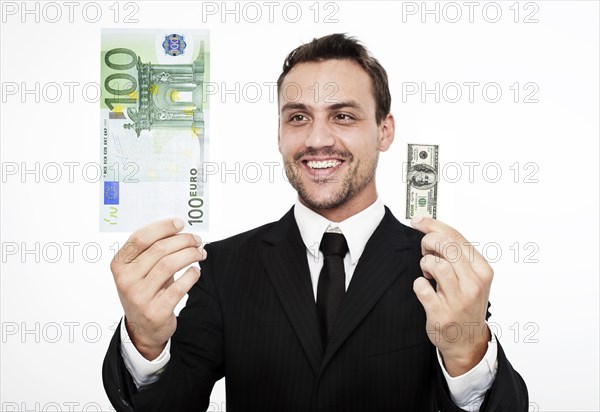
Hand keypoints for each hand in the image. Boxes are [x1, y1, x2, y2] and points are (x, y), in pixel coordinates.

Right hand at [111, 218, 205, 359]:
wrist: (143, 329)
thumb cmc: (145, 290)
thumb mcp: (140, 270)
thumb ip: (152, 250)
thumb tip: (178, 227)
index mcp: (119, 265)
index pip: (140, 237)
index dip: (163, 227)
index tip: (180, 222)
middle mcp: (126, 280)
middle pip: (159, 249)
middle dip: (183, 240)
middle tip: (197, 240)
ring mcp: (139, 297)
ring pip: (170, 264)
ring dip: (190, 254)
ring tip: (200, 252)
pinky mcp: (156, 311)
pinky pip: (180, 287)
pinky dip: (192, 275)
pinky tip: (196, 271)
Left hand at [411, 216, 492, 376]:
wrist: (467, 341)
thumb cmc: (466, 304)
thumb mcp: (471, 277)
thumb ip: (457, 254)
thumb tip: (430, 227)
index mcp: (482, 271)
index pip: (457, 237)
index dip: (434, 225)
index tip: (419, 221)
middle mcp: (473, 284)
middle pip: (446, 246)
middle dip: (428, 242)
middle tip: (425, 251)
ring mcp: (458, 300)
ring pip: (435, 264)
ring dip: (425, 264)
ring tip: (428, 273)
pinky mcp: (441, 313)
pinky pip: (421, 287)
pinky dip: (418, 284)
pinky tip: (425, 289)